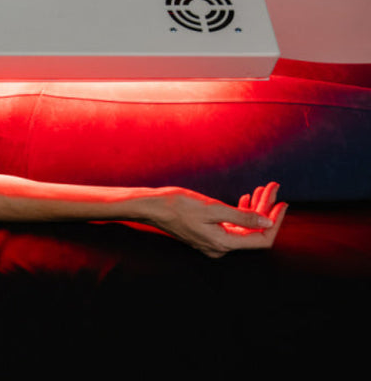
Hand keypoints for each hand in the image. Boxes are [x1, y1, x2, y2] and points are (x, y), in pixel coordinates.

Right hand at [148, 182, 287, 257]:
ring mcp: (214, 242)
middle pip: (253, 231)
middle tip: (273, 187)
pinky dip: (241, 212)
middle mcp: (220, 247)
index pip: (261, 238)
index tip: (282, 203)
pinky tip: (246, 199)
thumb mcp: (212, 208)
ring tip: (261, 189)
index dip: (275, 221)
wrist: (152, 207)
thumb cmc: (178, 205)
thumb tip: (267, 222)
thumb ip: (242, 217)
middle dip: (266, 209)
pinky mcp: (208, 234)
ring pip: (244, 227)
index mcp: (223, 243)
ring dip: (255, 208)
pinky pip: (232, 226)